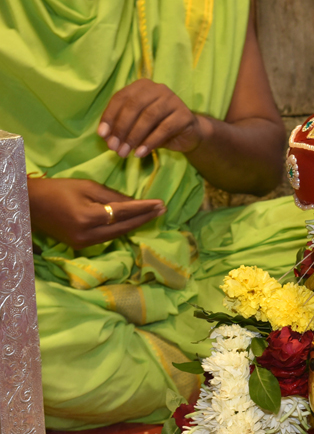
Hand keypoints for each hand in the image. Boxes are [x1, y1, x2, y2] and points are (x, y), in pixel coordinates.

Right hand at [28, 177, 165, 249]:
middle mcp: (88, 235)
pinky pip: (107, 237)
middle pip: (124, 227)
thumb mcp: (87, 186)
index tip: (160, 203)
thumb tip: (137, 203)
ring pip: (118, 234)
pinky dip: (121, 229)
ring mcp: (84, 244)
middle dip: (145, 218)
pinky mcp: (81, 247)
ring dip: (136, 224)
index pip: (124, 212)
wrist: (30, 205)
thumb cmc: (58, 189)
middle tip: (162, 209)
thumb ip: (113, 196)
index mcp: (88, 217)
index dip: (144, 208)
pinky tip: (134, 222)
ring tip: (153, 215)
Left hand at [97, 79, 211, 158]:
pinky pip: (164, 128)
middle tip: (114, 147)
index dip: (110, 116)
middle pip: (134, 106)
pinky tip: (141, 153)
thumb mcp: (138, 125)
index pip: (121, 98)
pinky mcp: (184, 115)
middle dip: (121, 128)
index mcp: (142, 86)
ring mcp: (173, 100)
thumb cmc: (159, 127)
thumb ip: (123, 127)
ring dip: (134, 136)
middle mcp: (158, 89)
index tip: (102, 135)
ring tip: (125, 152)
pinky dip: (150, 142)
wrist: (189, 134)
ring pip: (148, 116)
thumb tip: (106, 137)